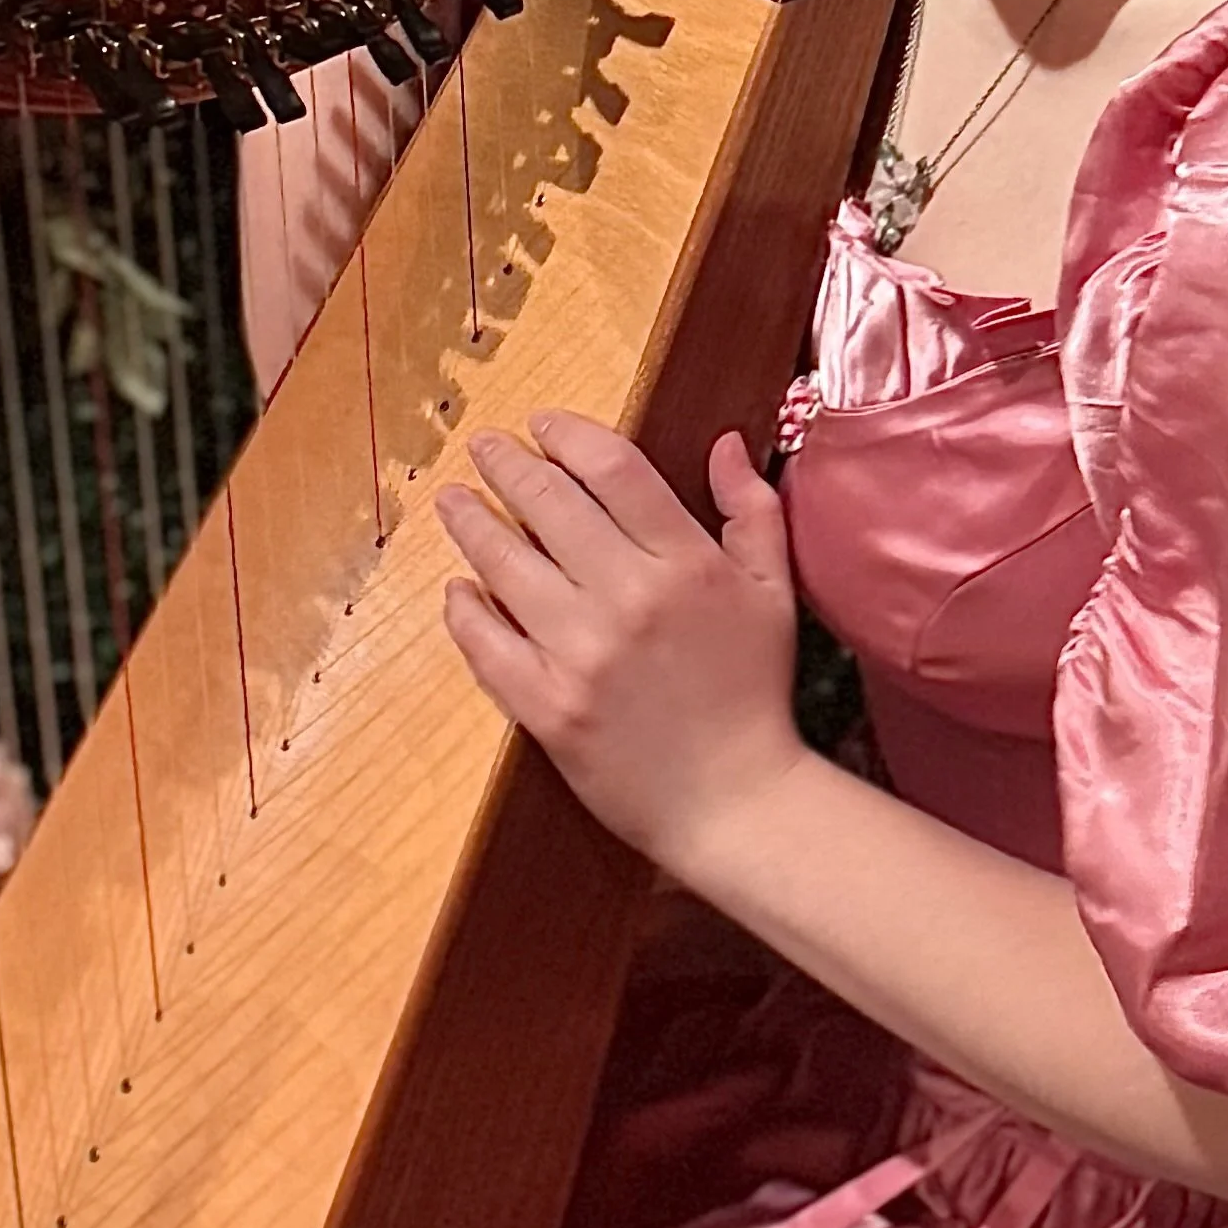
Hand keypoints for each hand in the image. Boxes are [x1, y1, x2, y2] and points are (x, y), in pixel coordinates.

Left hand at [436, 413, 802, 872]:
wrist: (735, 802)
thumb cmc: (755, 692)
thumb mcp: (774, 592)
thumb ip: (752, 509)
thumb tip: (726, 441)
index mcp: (687, 564)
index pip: (613, 469)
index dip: (568, 435)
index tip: (542, 424)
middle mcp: (629, 599)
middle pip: (549, 504)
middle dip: (506, 465)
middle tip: (482, 446)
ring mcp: (582, 654)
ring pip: (506, 565)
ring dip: (472, 524)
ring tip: (452, 501)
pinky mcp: (547, 707)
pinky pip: (486, 644)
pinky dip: (465, 610)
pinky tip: (458, 588)